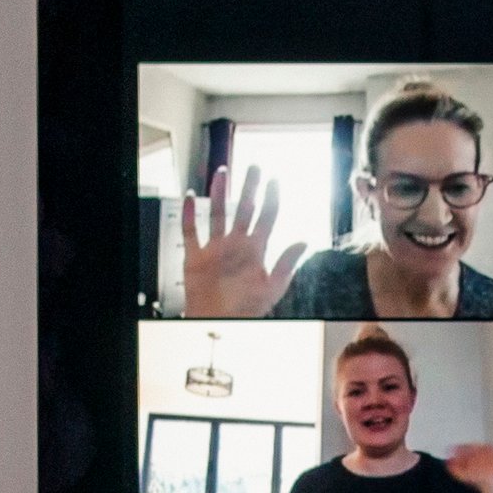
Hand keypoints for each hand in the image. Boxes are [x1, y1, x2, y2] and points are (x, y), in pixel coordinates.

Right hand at [180, 165, 306, 317]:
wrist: (219, 324)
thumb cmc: (247, 311)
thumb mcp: (273, 288)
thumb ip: (287, 263)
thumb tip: (304, 241)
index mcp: (256, 251)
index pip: (267, 217)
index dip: (271, 198)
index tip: (275, 181)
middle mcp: (236, 246)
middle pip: (244, 209)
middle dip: (249, 188)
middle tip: (254, 168)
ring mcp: (216, 249)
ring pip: (218, 214)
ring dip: (220, 194)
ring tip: (224, 173)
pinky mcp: (196, 257)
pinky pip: (190, 231)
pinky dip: (189, 214)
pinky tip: (191, 197)